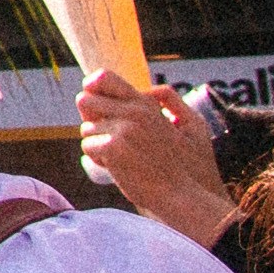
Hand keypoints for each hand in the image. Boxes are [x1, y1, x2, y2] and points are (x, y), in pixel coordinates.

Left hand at [80, 71, 235, 243]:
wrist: (181, 195)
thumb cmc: (181, 165)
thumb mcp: (188, 126)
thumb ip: (164, 104)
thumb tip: (146, 91)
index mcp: (146, 104)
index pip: (103, 77)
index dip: (92, 89)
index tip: (94, 105)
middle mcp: (134, 111)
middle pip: (85, 100)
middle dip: (91, 120)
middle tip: (109, 138)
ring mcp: (122, 128)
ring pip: (86, 128)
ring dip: (98, 143)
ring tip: (121, 157)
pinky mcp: (113, 147)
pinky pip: (88, 146)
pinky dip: (98, 159)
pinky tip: (117, 168)